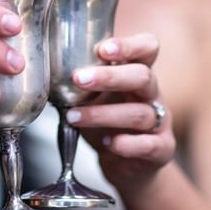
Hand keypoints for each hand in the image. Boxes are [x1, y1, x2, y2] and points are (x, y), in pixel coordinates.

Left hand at [67, 33, 175, 189]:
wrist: (125, 164)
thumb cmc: (107, 122)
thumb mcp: (95, 95)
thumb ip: (84, 80)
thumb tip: (48, 68)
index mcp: (138, 72)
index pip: (148, 47)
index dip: (129, 45)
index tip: (103, 49)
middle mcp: (152, 93)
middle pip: (142, 76)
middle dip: (110, 77)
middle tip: (79, 78)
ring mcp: (160, 121)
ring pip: (138, 113)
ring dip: (102, 114)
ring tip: (74, 116)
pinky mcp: (161, 148)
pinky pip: (148, 145)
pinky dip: (125, 144)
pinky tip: (107, 142)